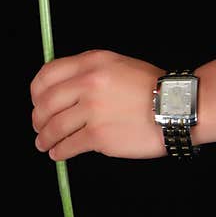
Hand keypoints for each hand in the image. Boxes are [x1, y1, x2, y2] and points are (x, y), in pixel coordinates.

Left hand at [30, 49, 167, 159]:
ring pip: (54, 127)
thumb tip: (59, 91)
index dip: (36, 92)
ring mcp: (93, 110)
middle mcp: (89, 83)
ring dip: (44, 138)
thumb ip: (87, 72)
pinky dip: (59, 151)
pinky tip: (58, 153)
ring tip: (43, 144)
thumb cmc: (150, 87)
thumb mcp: (117, 65)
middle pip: (46, 103)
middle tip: (38, 127)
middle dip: (37, 118)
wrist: (179, 107)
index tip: (37, 103)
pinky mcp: (100, 135)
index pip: (47, 75)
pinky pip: (69, 145)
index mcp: (91, 62)